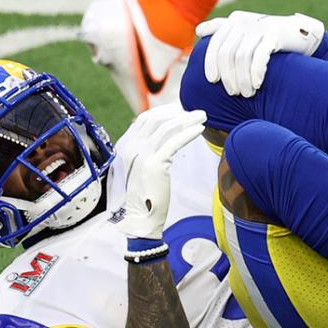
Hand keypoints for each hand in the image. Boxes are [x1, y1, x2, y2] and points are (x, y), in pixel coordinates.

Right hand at [115, 104, 206, 239]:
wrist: (140, 218)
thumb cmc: (143, 195)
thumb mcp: (139, 168)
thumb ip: (145, 152)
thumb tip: (161, 137)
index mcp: (124, 146)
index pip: (144, 119)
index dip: (163, 112)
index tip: (179, 110)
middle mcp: (131, 147)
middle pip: (156, 120)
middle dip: (178, 113)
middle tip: (196, 112)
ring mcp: (141, 154)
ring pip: (167, 128)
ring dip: (187, 120)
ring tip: (203, 117)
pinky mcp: (154, 164)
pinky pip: (174, 142)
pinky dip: (188, 133)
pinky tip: (200, 130)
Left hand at [195, 10, 324, 96]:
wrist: (300, 33)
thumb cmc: (267, 37)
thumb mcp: (244, 30)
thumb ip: (222, 28)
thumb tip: (199, 30)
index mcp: (234, 21)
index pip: (215, 43)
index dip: (211, 63)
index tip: (213, 80)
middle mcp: (244, 21)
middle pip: (227, 53)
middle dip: (228, 76)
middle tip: (233, 93)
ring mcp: (260, 27)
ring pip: (242, 57)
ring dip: (242, 79)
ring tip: (246, 93)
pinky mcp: (275, 34)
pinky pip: (260, 56)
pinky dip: (256, 72)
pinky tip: (256, 84)